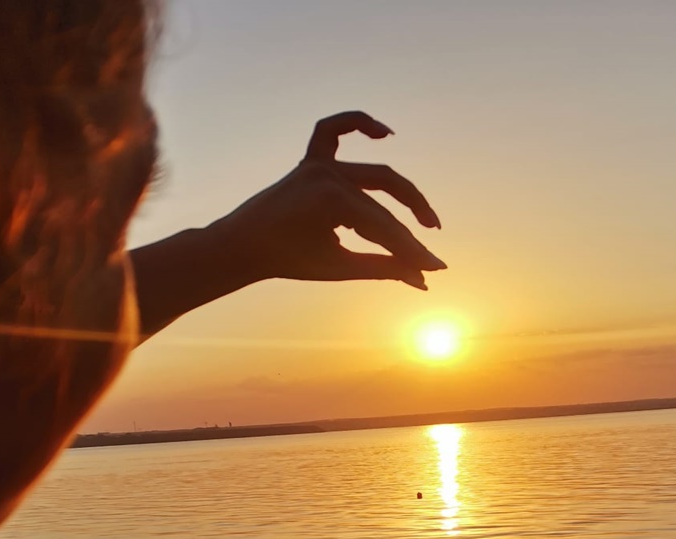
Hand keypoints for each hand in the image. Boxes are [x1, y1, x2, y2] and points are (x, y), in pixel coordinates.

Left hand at [210, 111, 445, 290]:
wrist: (241, 246)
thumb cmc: (286, 260)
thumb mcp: (338, 267)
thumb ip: (383, 268)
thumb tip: (422, 278)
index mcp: (332, 201)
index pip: (384, 228)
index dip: (410, 251)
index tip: (434, 270)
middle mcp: (328, 175)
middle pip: (385, 201)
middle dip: (411, 226)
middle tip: (431, 247)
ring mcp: (319, 164)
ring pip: (373, 175)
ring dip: (401, 194)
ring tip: (424, 218)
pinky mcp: (309, 160)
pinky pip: (332, 130)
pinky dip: (357, 124)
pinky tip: (384, 133)